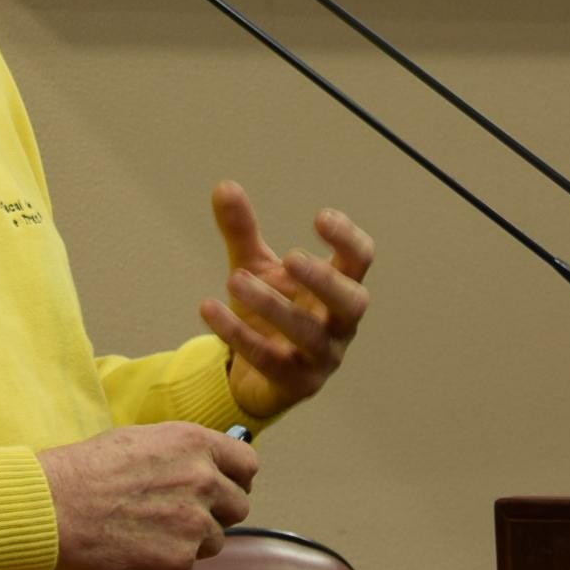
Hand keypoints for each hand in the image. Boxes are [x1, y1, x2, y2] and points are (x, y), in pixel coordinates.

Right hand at [37, 421, 259, 569]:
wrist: (54, 507)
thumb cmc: (88, 470)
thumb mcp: (142, 439)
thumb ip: (183, 453)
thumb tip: (209, 467)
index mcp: (194, 444)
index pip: (247, 465)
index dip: (235, 479)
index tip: (224, 488)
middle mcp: (203, 481)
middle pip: (238, 507)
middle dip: (215, 513)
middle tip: (180, 516)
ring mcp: (193, 525)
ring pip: (214, 542)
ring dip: (190, 541)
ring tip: (149, 532)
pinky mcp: (178, 563)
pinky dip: (166, 566)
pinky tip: (137, 550)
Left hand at [199, 182, 374, 421]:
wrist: (255, 374)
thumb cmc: (270, 310)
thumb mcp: (256, 267)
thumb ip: (243, 230)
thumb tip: (224, 186)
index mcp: (339, 287)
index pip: (360, 259)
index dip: (347, 238)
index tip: (320, 217)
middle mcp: (339, 323)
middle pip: (351, 300)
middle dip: (323, 279)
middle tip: (290, 257)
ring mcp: (321, 357)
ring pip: (308, 333)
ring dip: (272, 306)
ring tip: (234, 280)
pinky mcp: (295, 383)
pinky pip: (270, 359)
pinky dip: (238, 335)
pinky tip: (209, 309)